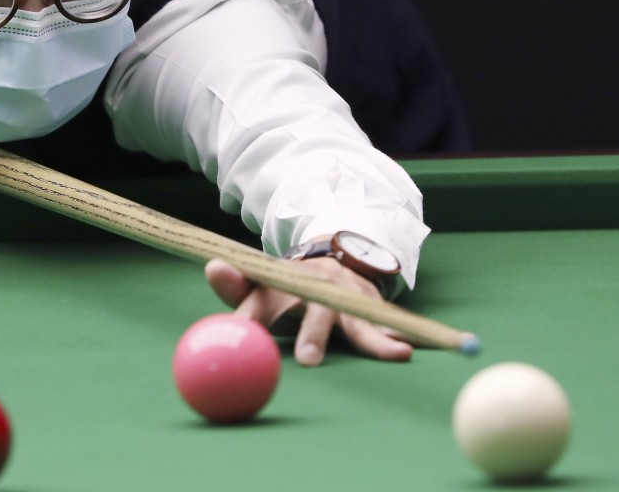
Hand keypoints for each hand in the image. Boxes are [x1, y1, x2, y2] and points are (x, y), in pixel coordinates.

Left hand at [204, 246, 412, 366]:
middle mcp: (314, 288)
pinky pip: (384, 323)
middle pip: (314, 311)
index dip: (251, 316)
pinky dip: (395, 336)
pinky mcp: (369, 304)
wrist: (329, 259)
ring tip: (392, 354)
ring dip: (372, 338)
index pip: (261, 302)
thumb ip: (234, 287)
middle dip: (313, 333)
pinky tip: (407, 348)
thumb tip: (212, 266)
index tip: (240, 332)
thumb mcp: (257, 286)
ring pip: (356, 319)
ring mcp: (346, 295)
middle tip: (308, 360)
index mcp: (279, 285)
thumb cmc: (283, 287)